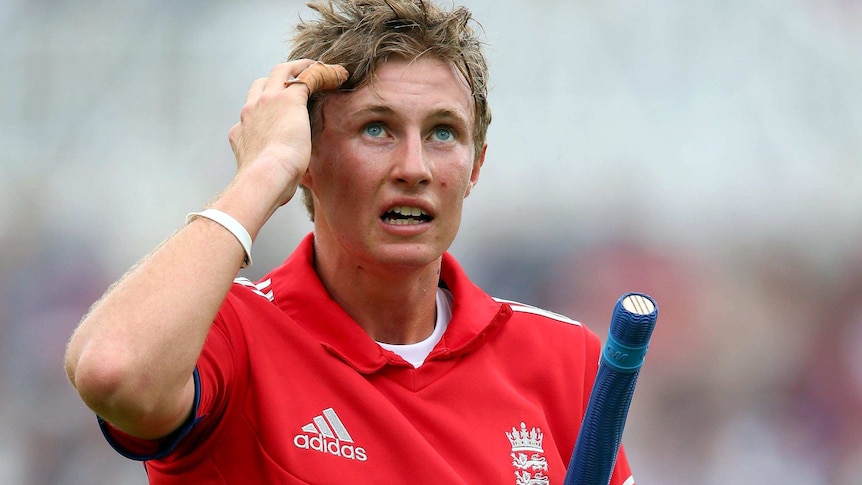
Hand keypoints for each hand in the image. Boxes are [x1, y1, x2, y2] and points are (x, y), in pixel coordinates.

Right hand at [227, 59, 317, 210]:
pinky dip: (320, 73)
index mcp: (241, 132)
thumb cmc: (268, 187)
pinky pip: (306, 77)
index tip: (279, 111)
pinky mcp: (288, 99)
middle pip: (261, 84)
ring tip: (316, 68)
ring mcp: (267, 102)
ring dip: (298, 68)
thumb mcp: (264, 177)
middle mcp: (250, 112)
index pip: (251, 112)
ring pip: (281, 72)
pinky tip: (335, 74)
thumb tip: (284, 191)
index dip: (264, 108)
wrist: (266, 177)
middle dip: (277, 81)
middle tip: (297, 80)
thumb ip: (273, 175)